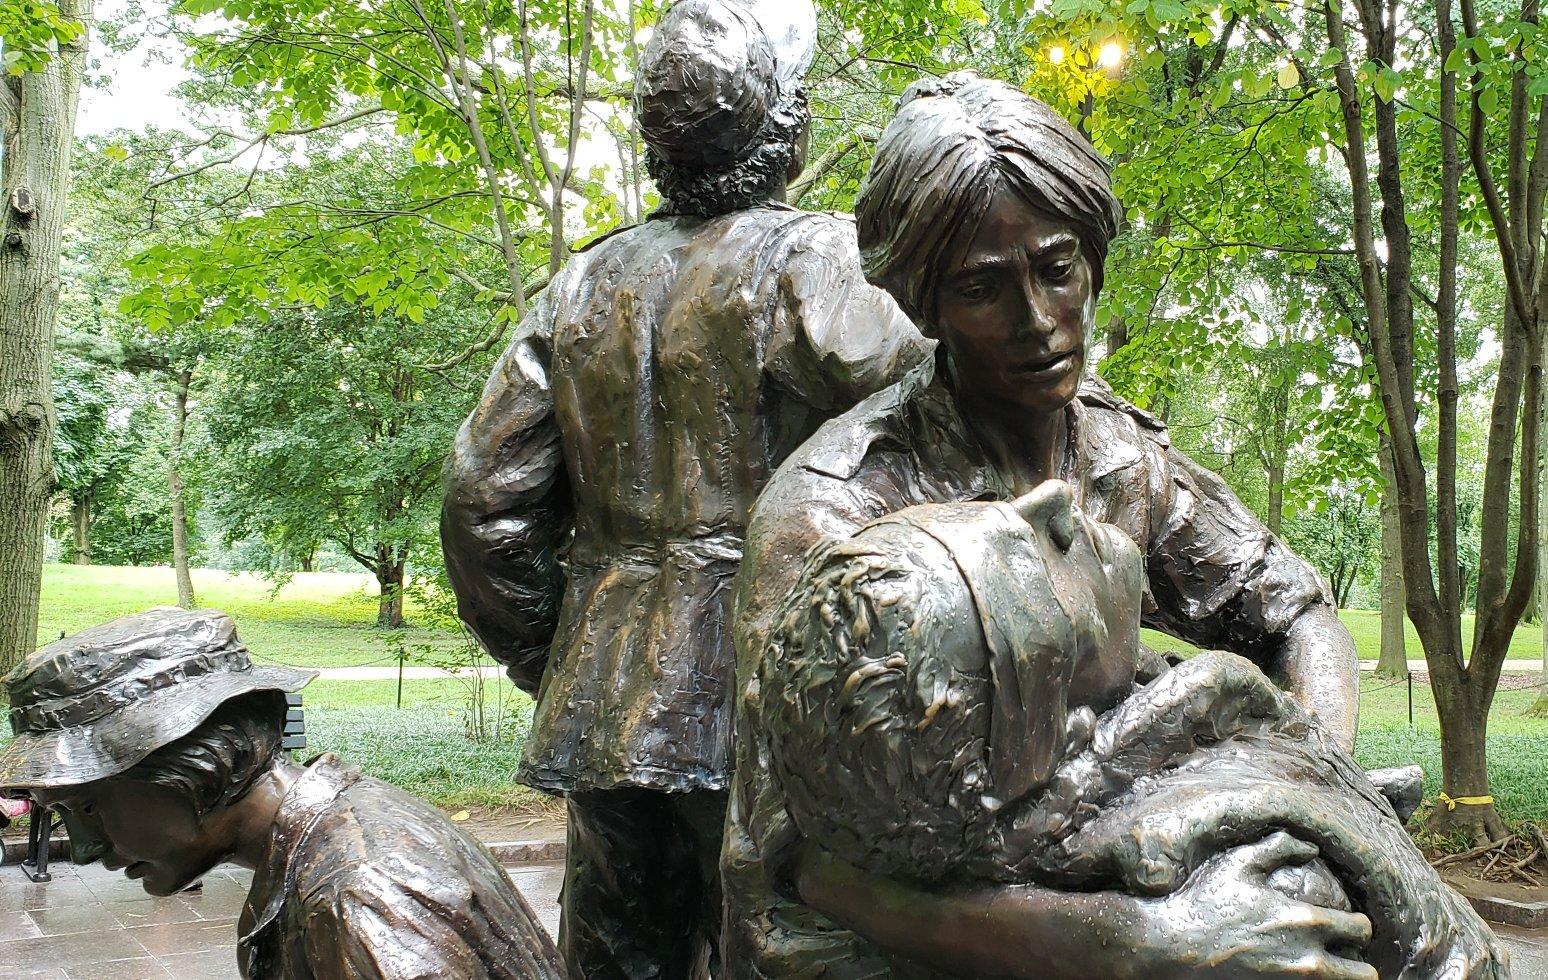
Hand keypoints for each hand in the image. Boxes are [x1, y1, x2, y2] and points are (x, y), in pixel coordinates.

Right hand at [1135, 832, 1374, 979]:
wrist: (1170, 945)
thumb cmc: (1204, 901)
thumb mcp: (1238, 864)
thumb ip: (1279, 847)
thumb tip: (1310, 846)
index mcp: (1305, 921)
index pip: (1362, 929)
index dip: (1359, 926)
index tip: (1347, 924)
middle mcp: (1308, 960)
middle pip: (1365, 974)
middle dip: (1357, 961)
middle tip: (1342, 954)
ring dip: (1340, 978)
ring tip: (1326, 969)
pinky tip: (1296, 975)